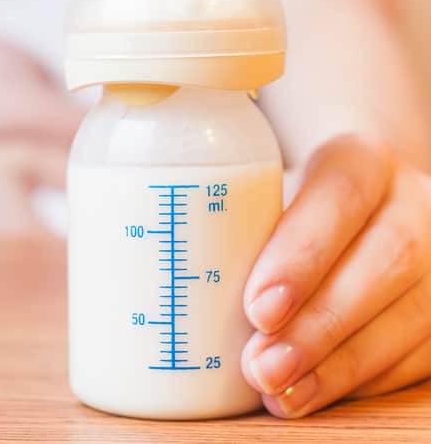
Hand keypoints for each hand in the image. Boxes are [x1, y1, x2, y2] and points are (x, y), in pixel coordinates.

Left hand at [240, 134, 430, 416]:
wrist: (358, 208)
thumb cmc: (287, 203)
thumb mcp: (264, 189)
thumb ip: (228, 217)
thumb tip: (149, 269)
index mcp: (362, 159)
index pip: (341, 194)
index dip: (303, 254)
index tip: (258, 307)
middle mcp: (412, 203)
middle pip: (384, 261)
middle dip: (319, 324)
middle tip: (260, 365)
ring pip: (409, 316)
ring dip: (338, 365)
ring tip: (278, 391)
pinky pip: (416, 354)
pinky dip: (359, 381)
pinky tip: (311, 394)